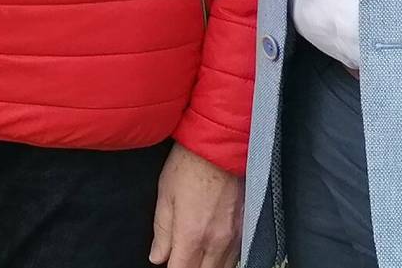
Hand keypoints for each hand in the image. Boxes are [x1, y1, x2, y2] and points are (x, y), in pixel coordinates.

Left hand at [149, 142, 242, 267]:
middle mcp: (216, 241)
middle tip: (181, 258)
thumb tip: (157, 257)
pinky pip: (235, 256)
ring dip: (207, 266)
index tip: (168, 264)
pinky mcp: (244, 227)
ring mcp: (234, 236)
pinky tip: (213, 252)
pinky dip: (223, 259)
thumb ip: (162, 232)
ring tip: (196, 257)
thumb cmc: (188, 165)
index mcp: (192, 235)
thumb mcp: (165, 197)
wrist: (219, 145)